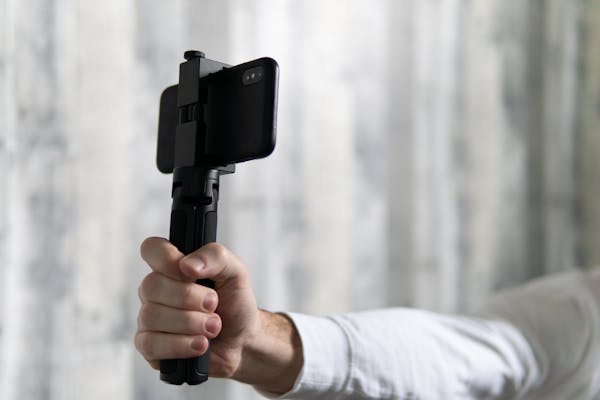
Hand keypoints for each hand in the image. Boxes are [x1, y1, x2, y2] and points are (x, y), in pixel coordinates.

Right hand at [134, 237, 302, 392]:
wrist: (242, 340)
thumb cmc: (234, 303)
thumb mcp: (236, 272)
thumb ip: (215, 256)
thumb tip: (188, 265)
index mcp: (171, 267)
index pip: (151, 249)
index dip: (168, 259)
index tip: (192, 273)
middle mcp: (156, 290)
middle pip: (152, 286)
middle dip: (190, 297)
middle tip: (213, 304)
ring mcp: (149, 318)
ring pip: (152, 316)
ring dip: (192, 323)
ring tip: (213, 327)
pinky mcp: (149, 347)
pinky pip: (151, 344)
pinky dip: (182, 345)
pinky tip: (200, 344)